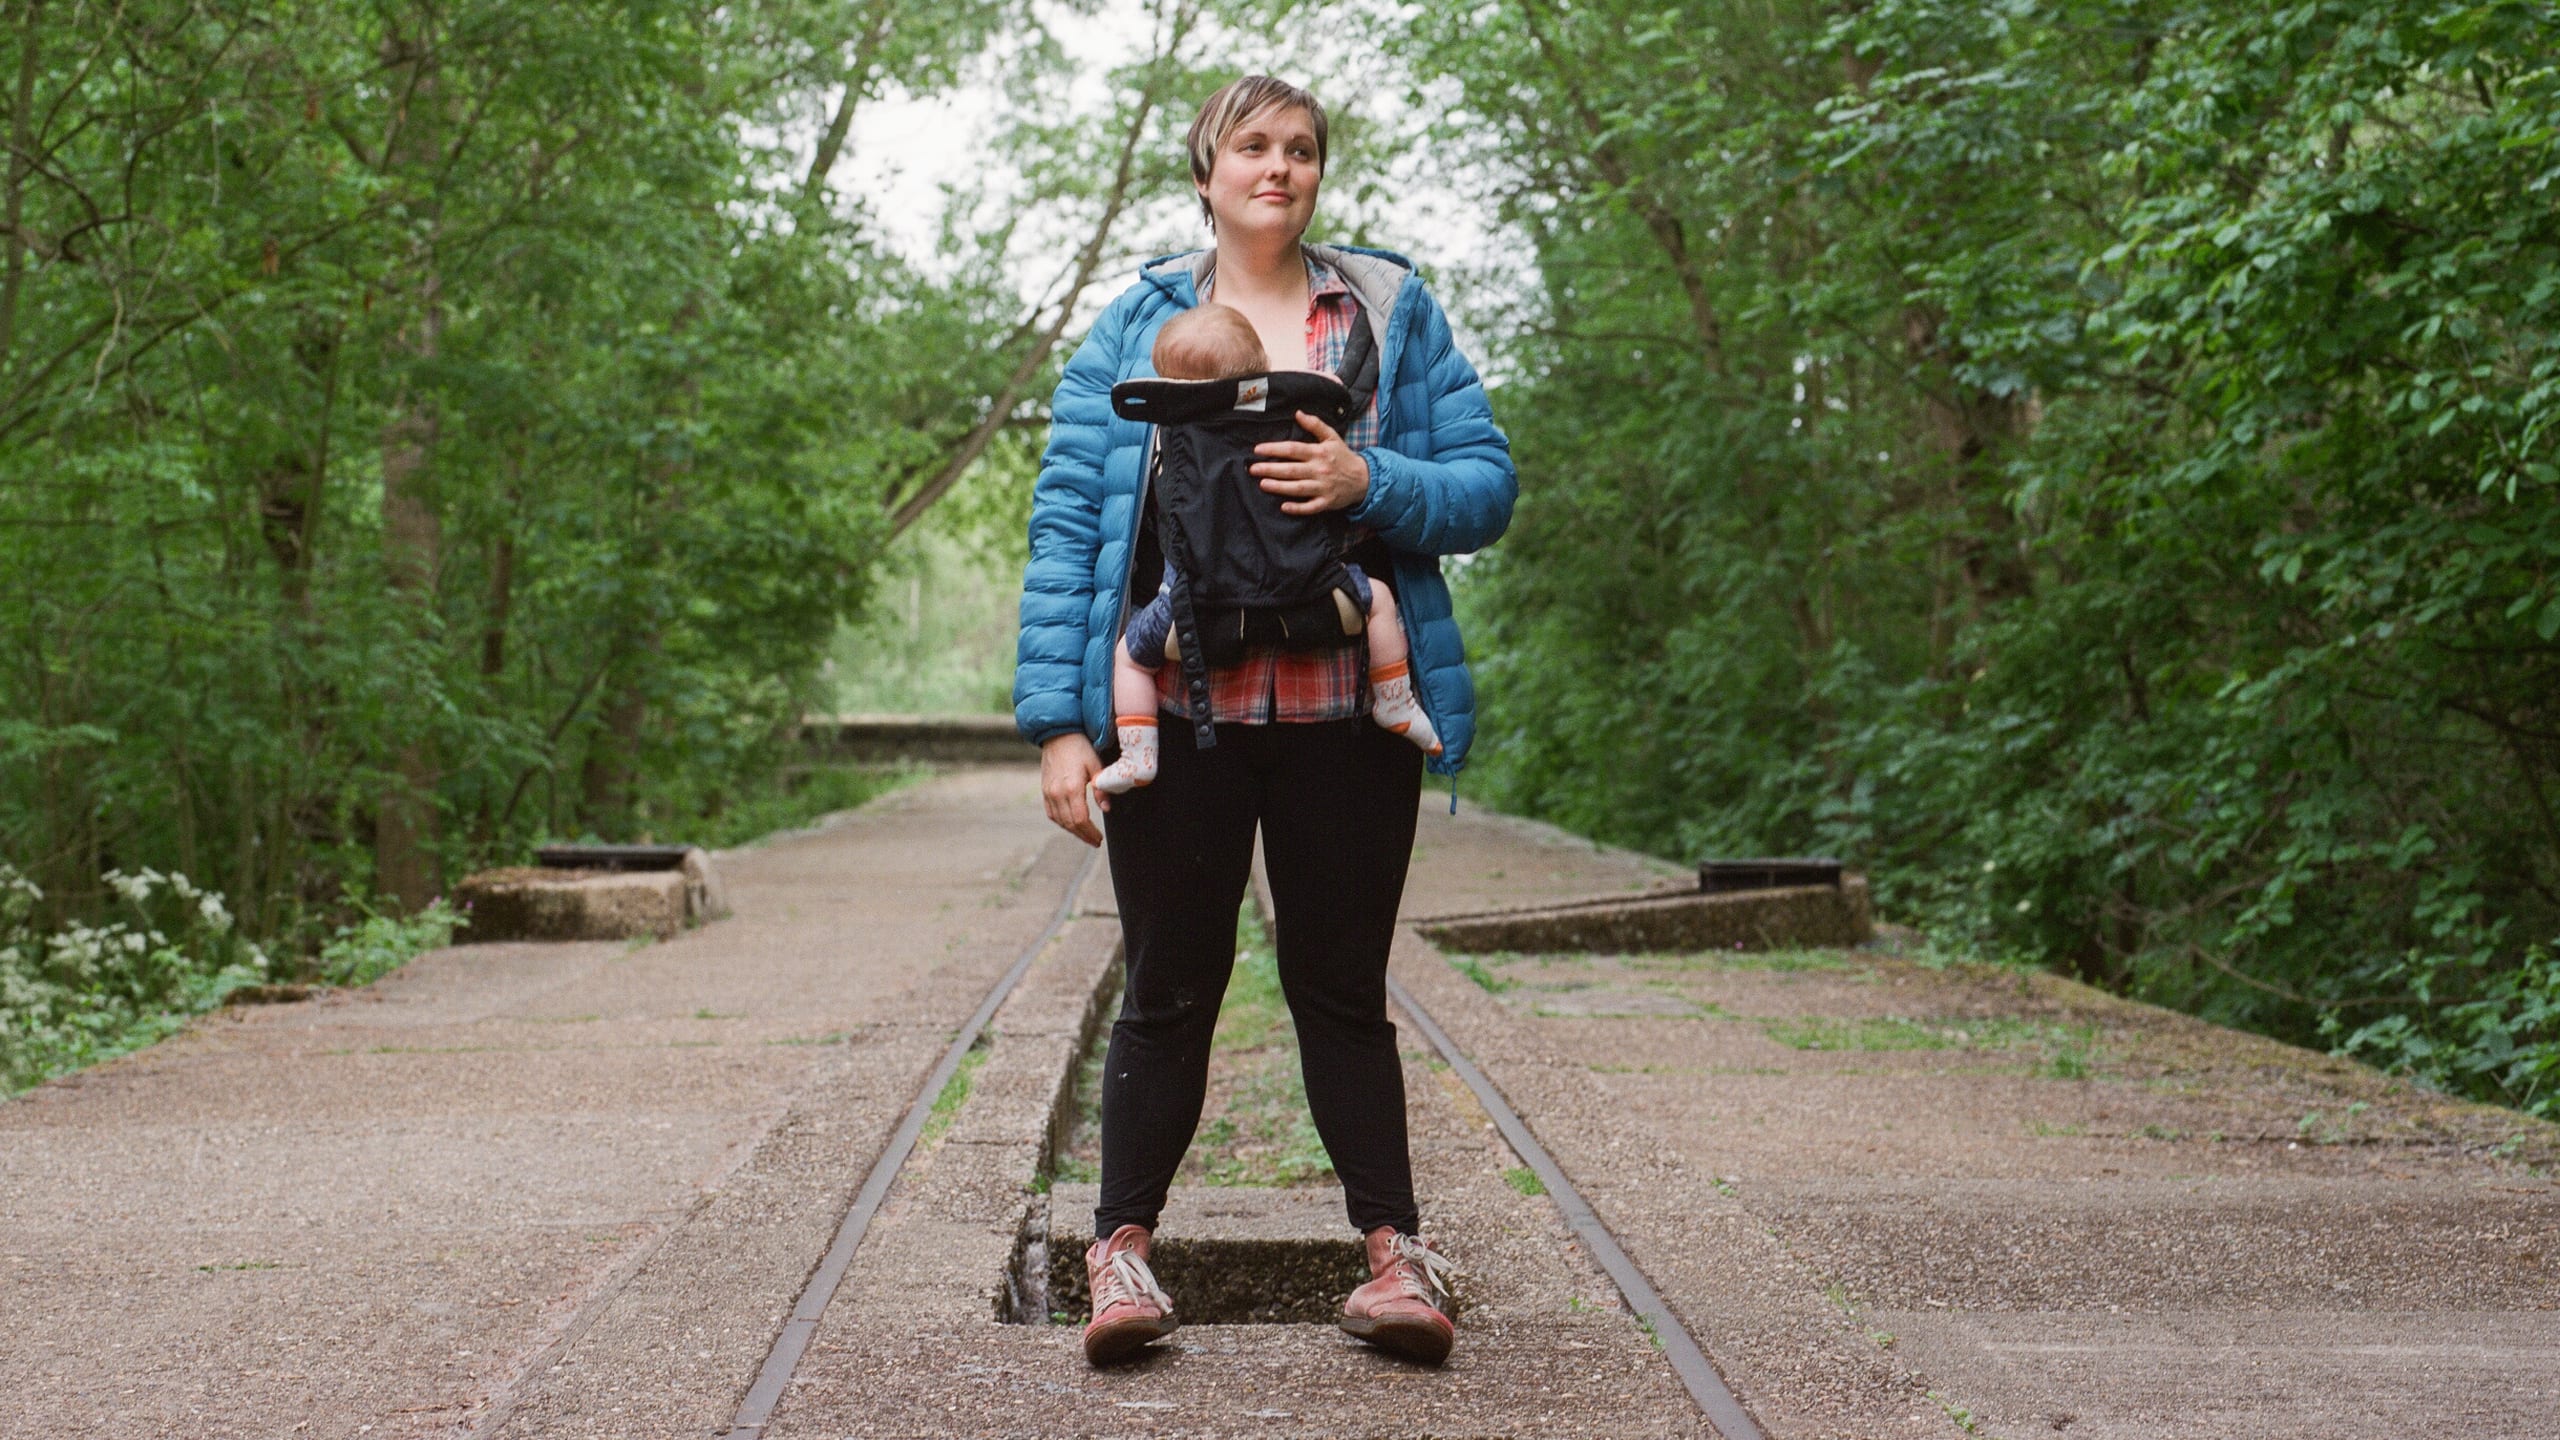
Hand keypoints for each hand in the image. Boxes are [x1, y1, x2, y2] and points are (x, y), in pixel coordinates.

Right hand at [1039, 733, 1103, 846]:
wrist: (1058, 733)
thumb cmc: (1079, 747)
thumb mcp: (1095, 765)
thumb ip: (1101, 788)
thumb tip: (1106, 808)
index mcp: (1071, 787)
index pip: (1080, 819)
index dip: (1090, 832)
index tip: (1099, 839)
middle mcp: (1056, 793)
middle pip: (1070, 824)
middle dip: (1083, 835)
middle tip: (1095, 841)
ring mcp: (1048, 792)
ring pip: (1059, 821)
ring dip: (1073, 831)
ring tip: (1086, 835)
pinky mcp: (1044, 790)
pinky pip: (1051, 813)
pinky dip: (1062, 822)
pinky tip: (1071, 824)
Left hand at [1253, 411, 1370, 515]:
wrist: (1364, 478)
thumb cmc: (1343, 456)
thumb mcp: (1332, 437)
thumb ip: (1315, 424)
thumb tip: (1298, 413)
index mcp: (1318, 453)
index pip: (1293, 449)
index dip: (1274, 448)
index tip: (1257, 450)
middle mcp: (1319, 470)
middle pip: (1291, 469)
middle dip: (1271, 469)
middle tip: (1253, 469)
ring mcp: (1323, 487)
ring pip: (1298, 488)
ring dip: (1279, 487)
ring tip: (1263, 484)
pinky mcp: (1326, 502)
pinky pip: (1310, 507)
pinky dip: (1298, 508)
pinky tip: (1284, 507)